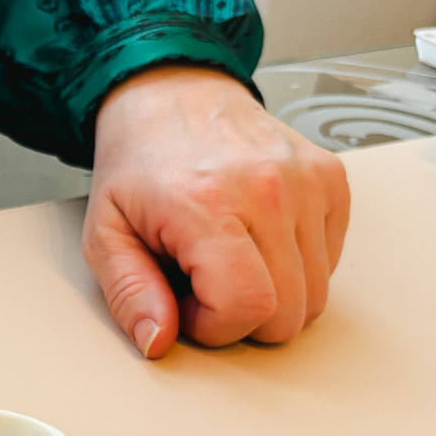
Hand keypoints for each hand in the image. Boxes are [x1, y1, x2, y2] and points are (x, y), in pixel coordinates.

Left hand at [83, 65, 349, 356]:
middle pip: (289, 313)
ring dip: (272, 294)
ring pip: (317, 295)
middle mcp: (268, 189)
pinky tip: (257, 241)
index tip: (187, 305)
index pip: (247, 308)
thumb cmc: (138, 163)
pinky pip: (330, 261)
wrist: (171, 93)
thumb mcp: (105, 233)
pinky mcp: (331, 178)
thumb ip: (128, 293)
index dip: (215, 328)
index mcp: (208, 204)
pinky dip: (296, 266)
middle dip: (244, 318)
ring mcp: (307, 181)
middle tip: (204, 283)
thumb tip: (158, 341)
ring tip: (228, 260)